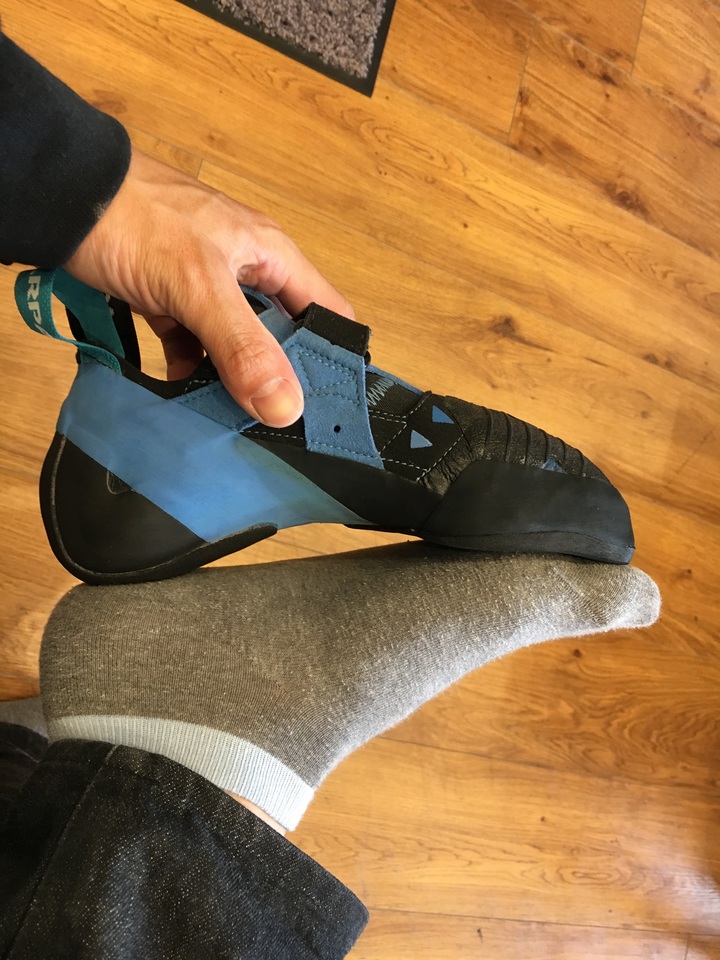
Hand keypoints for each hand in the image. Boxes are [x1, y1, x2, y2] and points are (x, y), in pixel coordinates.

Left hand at [65, 148, 353, 426]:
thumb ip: (243, 346)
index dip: (334, 357)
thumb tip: (285, 407)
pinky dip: (189, 368)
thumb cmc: (135, 219)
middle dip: (279, 378)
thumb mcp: (199, 286)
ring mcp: (207, 284)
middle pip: (283, 334)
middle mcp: (248, 270)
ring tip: (227, 418)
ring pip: (236, 343)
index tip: (326, 407)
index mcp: (272, 256)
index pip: (327, 312)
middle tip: (273, 423)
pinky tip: (181, 394)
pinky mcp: (171, 298)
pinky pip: (193, 342)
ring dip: (231, 378)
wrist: (61, 195)